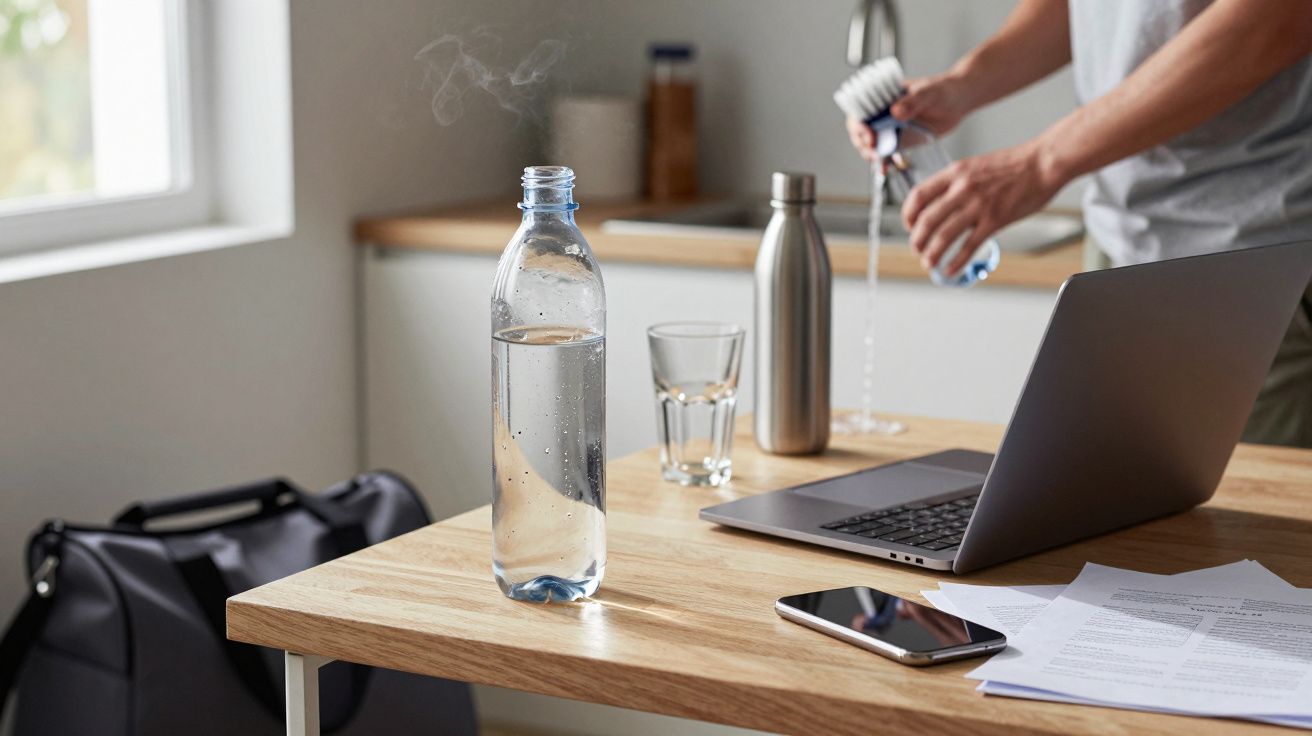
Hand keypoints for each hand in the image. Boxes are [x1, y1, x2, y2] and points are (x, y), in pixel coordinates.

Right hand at [847, 72, 974, 162]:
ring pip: (872, 144)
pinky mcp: (900, 140)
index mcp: (884, 97)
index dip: (859, 124)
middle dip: (863, 143)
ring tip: (880, 162)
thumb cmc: (943, 90)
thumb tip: (894, 112)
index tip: (869, 136)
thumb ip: (912, 102)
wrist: (959, 101)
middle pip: (861, 130)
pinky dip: (884, 162)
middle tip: (874, 152)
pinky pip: (887, 153)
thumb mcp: (928, 93)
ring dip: (871, 155)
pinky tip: (886, 168)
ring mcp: (891, 127)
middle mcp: (883, 112)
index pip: (860, 111)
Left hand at [903, 141, 1064, 275]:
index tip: (909, 225)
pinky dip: (956, 262)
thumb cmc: (1015, 164)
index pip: (919, 195)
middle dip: (917, 240)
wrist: (1043, 163)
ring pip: (943, 236)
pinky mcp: (994, 221)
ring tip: (929, 262)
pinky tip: (950, 269)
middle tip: (917, 249)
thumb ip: (957, 183)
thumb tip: (943, 204)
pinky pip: (968, 247)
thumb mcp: (976, 165)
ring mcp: (978, 206)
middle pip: (926, 220)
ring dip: (931, 254)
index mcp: (955, 172)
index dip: (908, 214)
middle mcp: (962, 189)